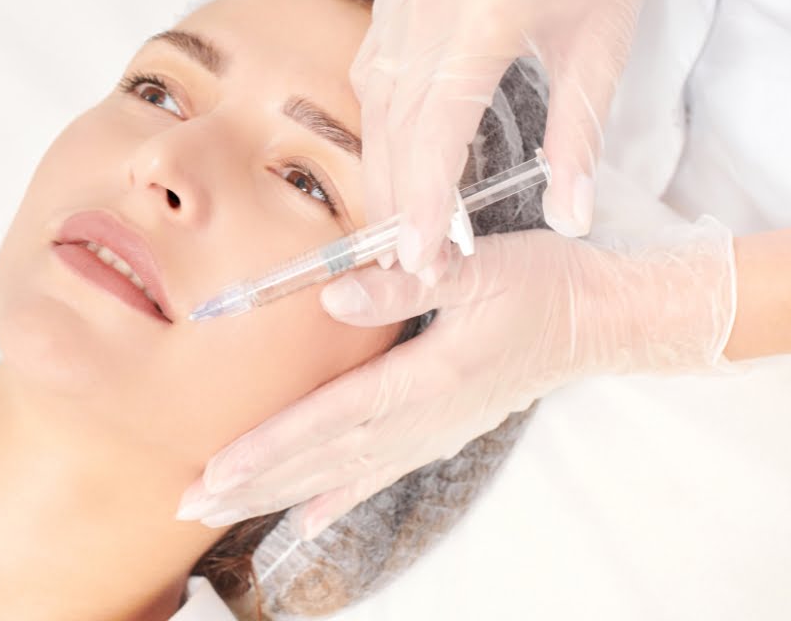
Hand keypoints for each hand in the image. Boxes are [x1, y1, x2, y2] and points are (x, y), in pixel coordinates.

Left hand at [177, 219, 733, 539]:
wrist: (601, 322)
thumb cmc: (540, 286)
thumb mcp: (478, 269)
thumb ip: (406, 285)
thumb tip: (334, 299)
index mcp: (422, 380)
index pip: (326, 420)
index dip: (267, 447)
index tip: (215, 470)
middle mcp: (420, 420)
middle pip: (320, 460)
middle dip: (253, 483)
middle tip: (190, 505)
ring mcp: (430, 433)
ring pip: (339, 474)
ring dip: (278, 494)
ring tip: (222, 511)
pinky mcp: (439, 431)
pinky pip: (378, 474)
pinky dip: (336, 500)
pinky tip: (306, 521)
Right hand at [352, 0, 673, 275]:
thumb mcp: (603, 52)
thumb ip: (579, 140)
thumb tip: (571, 216)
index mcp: (487, 14)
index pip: (438, 124)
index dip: (424, 198)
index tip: (420, 258)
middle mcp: (428, 4)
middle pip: (395, 124)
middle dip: (398, 201)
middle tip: (410, 265)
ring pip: (374, 105)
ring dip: (384, 172)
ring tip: (399, 231)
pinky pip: (372, 77)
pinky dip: (382, 129)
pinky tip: (394, 167)